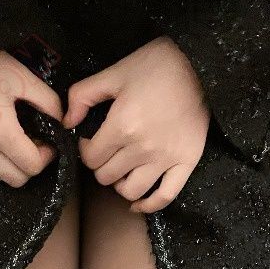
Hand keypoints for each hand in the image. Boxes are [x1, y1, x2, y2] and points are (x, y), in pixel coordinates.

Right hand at [0, 51, 62, 186]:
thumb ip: (47, 101)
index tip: (46, 145)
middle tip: (30, 147)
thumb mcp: (20, 76)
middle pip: (15, 179)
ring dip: (6, 165)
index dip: (46, 158)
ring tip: (7, 142)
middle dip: (28, 167)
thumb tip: (61, 120)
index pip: (32, 166)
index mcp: (0, 133)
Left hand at [62, 36, 209, 212]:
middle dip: (100, 166)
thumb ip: (83, 95)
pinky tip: (137, 203)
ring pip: (131, 191)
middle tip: (106, 153)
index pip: (90, 158)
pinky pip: (165, 196)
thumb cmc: (158, 64)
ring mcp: (165, 159)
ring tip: (122, 170)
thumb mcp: (115, 72)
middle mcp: (142, 148)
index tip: (91, 140)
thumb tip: (67, 121)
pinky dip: (148, 205)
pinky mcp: (186, 162)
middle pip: (106, 177)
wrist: (202, 64)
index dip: (85, 150)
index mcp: (122, 125)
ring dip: (120, 184)